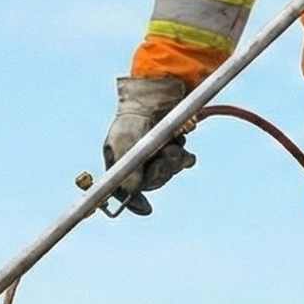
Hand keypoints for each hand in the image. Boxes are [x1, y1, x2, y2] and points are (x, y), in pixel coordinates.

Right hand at [101, 75, 198, 215]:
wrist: (157, 94)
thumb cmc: (134, 118)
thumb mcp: (125, 144)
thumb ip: (127, 171)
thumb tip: (131, 195)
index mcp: (119, 163)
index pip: (124, 191)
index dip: (134, 203)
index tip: (146, 209)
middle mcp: (137, 162)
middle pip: (151, 184)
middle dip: (161, 172)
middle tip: (164, 156)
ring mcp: (156, 155)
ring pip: (169, 173)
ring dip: (173, 161)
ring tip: (173, 144)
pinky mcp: (173, 147)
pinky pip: (182, 163)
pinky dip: (184, 157)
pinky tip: (181, 144)